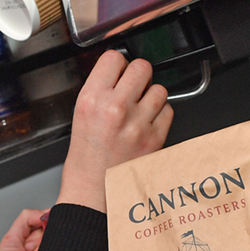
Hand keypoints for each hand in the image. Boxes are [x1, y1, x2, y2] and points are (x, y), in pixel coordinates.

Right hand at [57, 51, 171, 211]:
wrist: (92, 192)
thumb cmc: (85, 159)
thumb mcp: (81, 115)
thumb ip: (100, 90)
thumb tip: (119, 72)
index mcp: (92, 99)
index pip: (114, 57)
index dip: (118, 64)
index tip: (119, 71)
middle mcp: (115, 108)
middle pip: (141, 67)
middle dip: (139, 76)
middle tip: (133, 89)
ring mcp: (137, 123)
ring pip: (159, 89)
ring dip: (151, 96)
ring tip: (139, 110)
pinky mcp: (154, 138)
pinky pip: (168, 111)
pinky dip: (160, 116)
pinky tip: (146, 125)